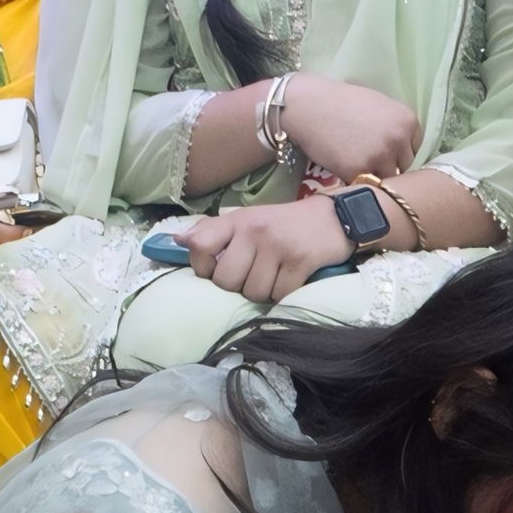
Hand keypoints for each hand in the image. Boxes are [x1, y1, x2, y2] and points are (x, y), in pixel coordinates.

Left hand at [174, 197, 354, 303]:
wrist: (334, 217)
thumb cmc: (284, 224)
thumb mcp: (248, 220)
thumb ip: (213, 231)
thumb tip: (178, 240)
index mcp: (237, 220)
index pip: (200, 246)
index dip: (203, 267)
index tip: (217, 268)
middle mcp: (254, 231)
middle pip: (226, 280)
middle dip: (237, 286)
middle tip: (253, 275)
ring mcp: (277, 246)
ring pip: (252, 292)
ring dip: (262, 292)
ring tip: (273, 276)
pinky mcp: (300, 261)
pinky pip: (279, 295)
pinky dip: (283, 295)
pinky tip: (289, 279)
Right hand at [281, 78, 420, 184]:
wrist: (307, 105)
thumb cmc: (340, 102)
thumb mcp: (378, 105)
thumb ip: (396, 127)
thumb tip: (406, 152)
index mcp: (407, 120)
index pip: (414, 148)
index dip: (397, 150)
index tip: (379, 146)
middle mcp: (398, 139)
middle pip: (405, 166)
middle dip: (388, 164)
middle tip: (365, 156)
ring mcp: (380, 157)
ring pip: (388, 180)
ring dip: (374, 176)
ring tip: (355, 162)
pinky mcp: (358, 171)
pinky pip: (366, 186)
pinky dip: (356, 180)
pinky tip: (343, 165)